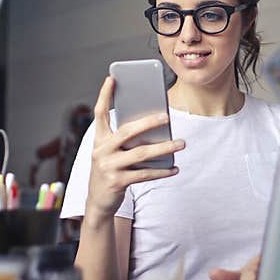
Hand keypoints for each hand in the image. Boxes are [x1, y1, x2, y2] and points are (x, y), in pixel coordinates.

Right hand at [85, 76, 183, 218]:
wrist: (98, 201)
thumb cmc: (110, 170)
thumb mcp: (111, 152)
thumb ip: (124, 139)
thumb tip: (154, 126)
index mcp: (99, 139)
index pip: (99, 113)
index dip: (104, 95)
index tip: (111, 78)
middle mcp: (101, 150)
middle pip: (127, 131)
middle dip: (148, 122)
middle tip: (166, 117)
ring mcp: (108, 167)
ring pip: (141, 154)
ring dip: (164, 148)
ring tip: (181, 143)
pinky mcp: (117, 182)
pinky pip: (145, 174)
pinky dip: (162, 171)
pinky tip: (174, 168)